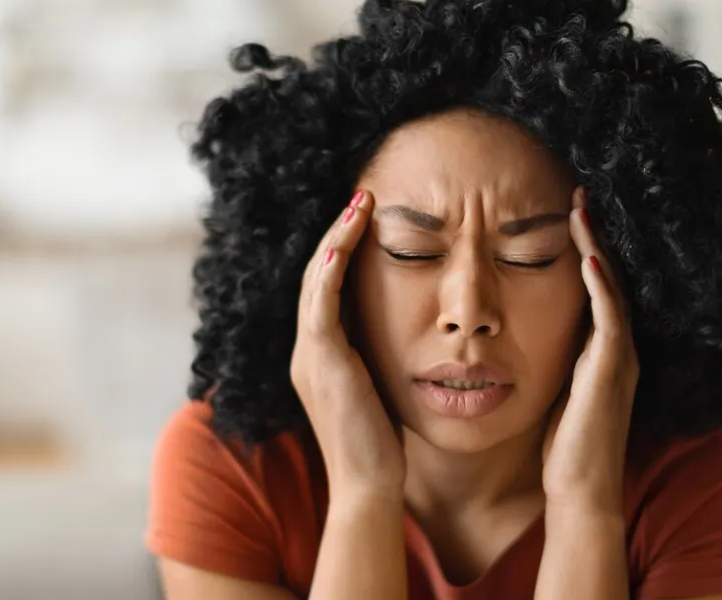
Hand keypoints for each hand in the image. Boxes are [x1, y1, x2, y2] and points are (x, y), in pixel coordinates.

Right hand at [290, 190, 405, 496]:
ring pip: (314, 280)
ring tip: (361, 203)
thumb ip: (384, 363)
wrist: (370, 487)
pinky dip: (331, 266)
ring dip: (336, 237)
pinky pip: (321, 303)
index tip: (368, 219)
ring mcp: (310, 356)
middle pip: (315, 275)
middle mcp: (307, 351)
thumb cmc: (385, 447)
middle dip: (337, 233)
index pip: (326, 289)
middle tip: (363, 196)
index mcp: (321, 357)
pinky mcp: (321, 362)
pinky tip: (347, 238)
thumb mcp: (382, 392)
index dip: (342, 251)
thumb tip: (413, 340)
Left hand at [541, 187, 639, 511]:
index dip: (582, 249)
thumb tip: (514, 333)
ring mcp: (618, 357)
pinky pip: (610, 316)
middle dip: (593, 235)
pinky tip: (588, 255)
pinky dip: (601, 284)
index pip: (594, 287)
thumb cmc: (561, 446)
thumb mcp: (549, 388)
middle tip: (578, 193)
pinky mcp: (611, 370)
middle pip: (607, 277)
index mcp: (600, 350)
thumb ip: (545, 357)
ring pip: (611, 288)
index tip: (564, 212)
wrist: (579, 491)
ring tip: (581, 208)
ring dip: (596, 246)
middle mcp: (615, 347)